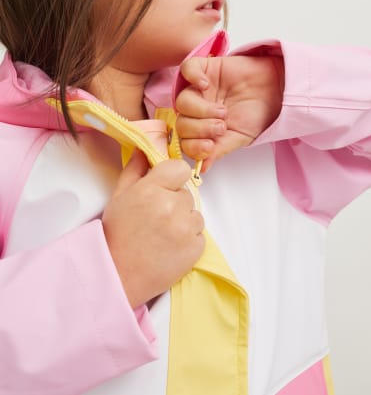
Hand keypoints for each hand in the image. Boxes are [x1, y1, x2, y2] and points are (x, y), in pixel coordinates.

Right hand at [102, 152, 204, 307]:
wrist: (118, 274)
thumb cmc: (116, 235)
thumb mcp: (120, 196)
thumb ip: (135, 169)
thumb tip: (145, 150)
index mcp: (151, 189)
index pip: (180, 168)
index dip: (173, 177)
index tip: (165, 187)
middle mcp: (171, 206)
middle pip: (186, 193)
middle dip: (174, 201)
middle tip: (156, 217)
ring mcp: (185, 228)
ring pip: (195, 214)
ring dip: (183, 221)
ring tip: (162, 234)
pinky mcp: (195, 249)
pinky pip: (199, 235)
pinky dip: (188, 239)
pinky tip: (169, 246)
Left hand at [175, 55, 283, 170]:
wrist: (276, 91)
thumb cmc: (257, 115)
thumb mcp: (238, 138)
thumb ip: (218, 150)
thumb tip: (201, 168)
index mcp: (202, 130)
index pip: (185, 141)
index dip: (194, 146)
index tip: (210, 146)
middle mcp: (197, 111)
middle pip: (182, 123)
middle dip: (201, 128)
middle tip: (222, 126)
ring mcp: (198, 90)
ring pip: (182, 101)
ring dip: (201, 109)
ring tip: (222, 111)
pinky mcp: (204, 68)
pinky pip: (186, 69)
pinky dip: (193, 78)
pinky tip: (206, 85)